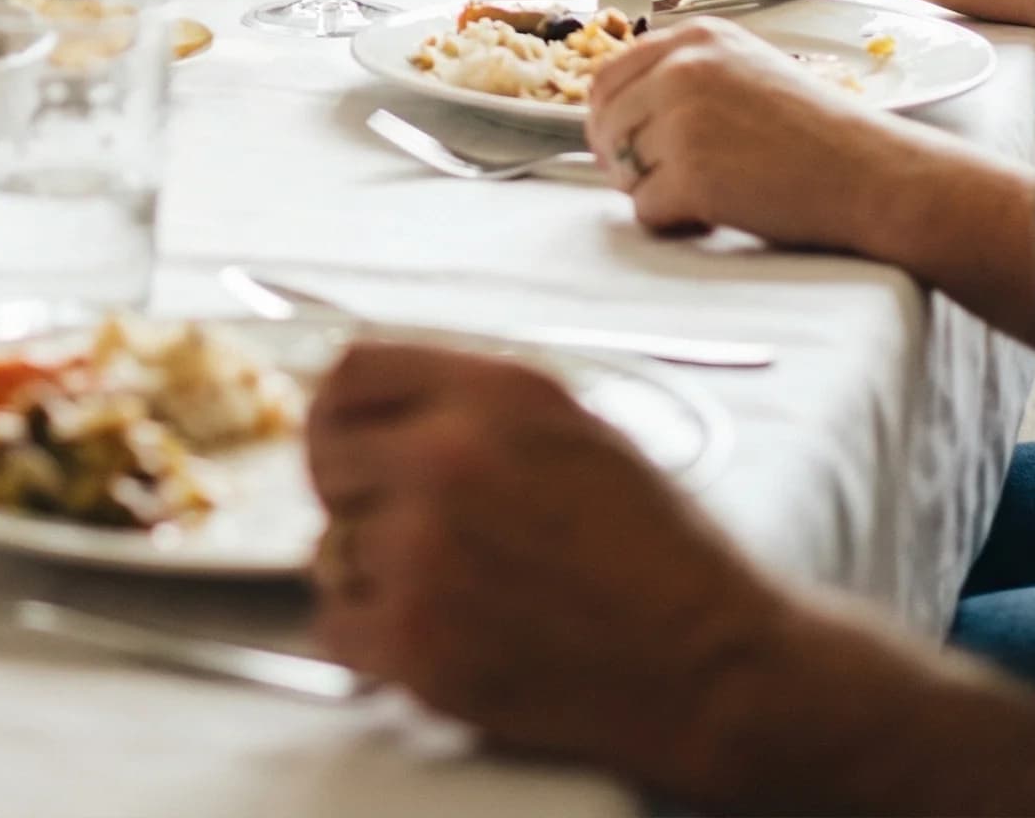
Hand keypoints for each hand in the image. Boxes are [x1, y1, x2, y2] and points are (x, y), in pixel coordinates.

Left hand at [307, 340, 789, 803]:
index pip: (351, 371)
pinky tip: (430, 631)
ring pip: (330, 546)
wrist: (709, 663)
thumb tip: (387, 402)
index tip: (347, 435)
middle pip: (325, 455)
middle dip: (352, 489)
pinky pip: (337, 626)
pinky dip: (370, 637)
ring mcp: (424, 554)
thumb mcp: (575, 423)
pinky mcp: (417, 644)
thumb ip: (475, 401)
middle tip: (390, 517)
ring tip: (442, 584)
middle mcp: (447, 460)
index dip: (340, 406)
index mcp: (492, 395)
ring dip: (369, 568)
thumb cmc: (658, 548)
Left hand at [585, 12, 903, 241]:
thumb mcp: (749, 71)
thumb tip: (626, 110)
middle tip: (661, 180)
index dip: (608, 118)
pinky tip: (715, 213)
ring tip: (710, 191)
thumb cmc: (821, 133)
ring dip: (655, 190)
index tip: (620, 142)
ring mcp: (684, 120)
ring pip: (624, 168)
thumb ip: (688, 76)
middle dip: (623, 159)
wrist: (873, 173)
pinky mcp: (692, 175)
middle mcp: (683, 69)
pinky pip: (645, 209)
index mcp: (697, 38)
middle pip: (606, 123)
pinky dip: (673, 221)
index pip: (609, 75)